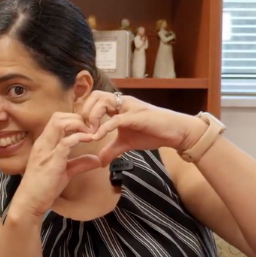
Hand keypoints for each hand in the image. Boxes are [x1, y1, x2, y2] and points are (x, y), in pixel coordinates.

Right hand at [13, 112, 102, 217]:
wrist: (29, 202)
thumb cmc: (43, 188)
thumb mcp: (65, 172)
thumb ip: (80, 163)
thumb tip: (97, 160)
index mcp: (44, 143)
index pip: (57, 119)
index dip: (74, 119)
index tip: (87, 128)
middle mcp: (43, 143)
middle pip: (58, 117)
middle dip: (77, 118)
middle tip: (91, 129)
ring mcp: (46, 150)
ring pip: (60, 124)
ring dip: (78, 124)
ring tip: (90, 133)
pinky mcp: (52, 161)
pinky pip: (66, 142)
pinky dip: (79, 138)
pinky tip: (89, 140)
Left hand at [78, 91, 206, 163]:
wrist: (175, 132)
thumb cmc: (152, 133)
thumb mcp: (126, 143)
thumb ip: (111, 149)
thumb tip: (99, 161)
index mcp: (118, 105)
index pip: (94, 99)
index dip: (84, 112)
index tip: (80, 128)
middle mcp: (122, 101)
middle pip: (94, 95)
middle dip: (85, 111)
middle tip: (83, 129)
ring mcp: (129, 107)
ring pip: (103, 101)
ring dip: (92, 116)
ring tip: (91, 132)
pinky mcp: (136, 116)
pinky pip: (116, 118)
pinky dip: (104, 127)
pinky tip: (98, 137)